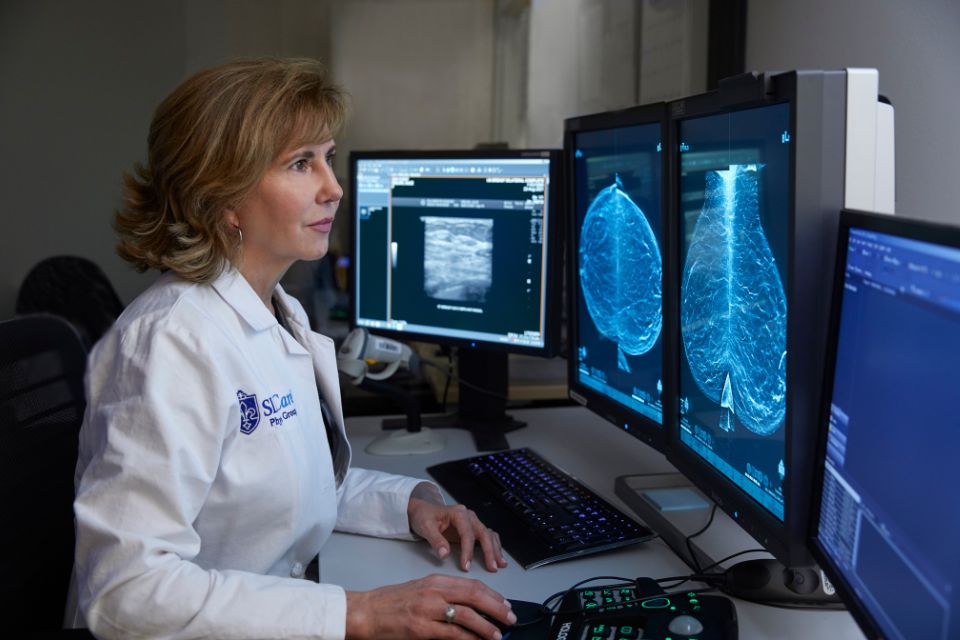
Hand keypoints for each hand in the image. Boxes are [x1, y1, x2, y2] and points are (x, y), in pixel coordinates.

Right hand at [346, 574, 515, 639]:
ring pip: (467, 615)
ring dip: (487, 626)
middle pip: (474, 596)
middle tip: (510, 617)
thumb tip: (470, 606)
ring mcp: (427, 610)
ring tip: (498, 634)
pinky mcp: (420, 629)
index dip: (493, 595)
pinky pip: (452, 634)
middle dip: (497, 607)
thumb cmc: (391, 602)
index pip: (472, 584)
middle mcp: (434, 592)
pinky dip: (469, 639)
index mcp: (434, 580)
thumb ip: (444, 595)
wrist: (365, 612)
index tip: (505, 604)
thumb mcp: (420, 590)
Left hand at [408, 497, 507, 571]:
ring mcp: (472, 522)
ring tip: (500, 564)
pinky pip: (488, 536)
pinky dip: (494, 546)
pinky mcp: (472, 529)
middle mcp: (468, 516)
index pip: (467, 533)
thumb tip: (445, 554)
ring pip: (488, 534)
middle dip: (489, 551)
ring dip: (495, 549)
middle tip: (491, 567)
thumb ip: (435, 540)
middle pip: (483, 533)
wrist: (422, 511)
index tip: (466, 566)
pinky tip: (498, 557)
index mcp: (458, 513)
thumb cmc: (424, 517)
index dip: (468, 551)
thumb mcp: (425, 527)